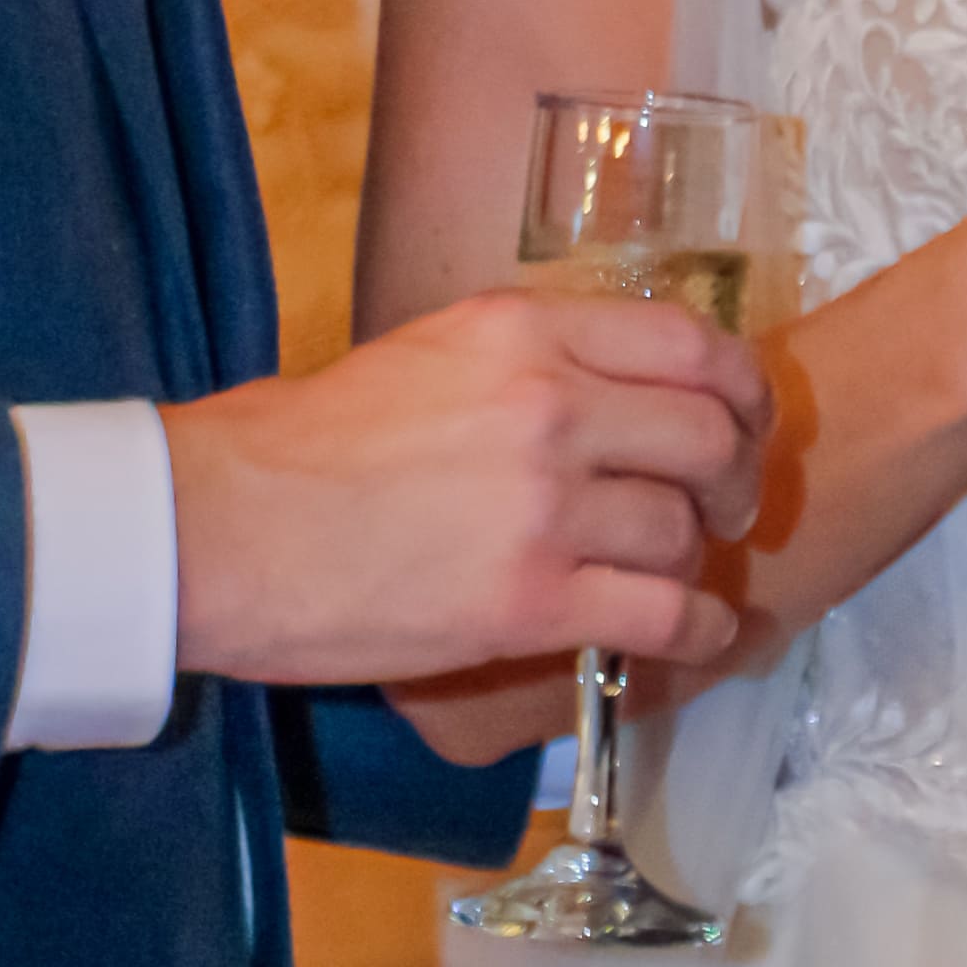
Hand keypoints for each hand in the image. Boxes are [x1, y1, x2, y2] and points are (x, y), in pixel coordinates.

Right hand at [163, 292, 771, 689]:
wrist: (224, 528)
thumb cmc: (302, 446)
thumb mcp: (426, 353)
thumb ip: (526, 360)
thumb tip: (604, 390)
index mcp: (524, 331)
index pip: (692, 344)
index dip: (742, 392)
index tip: (742, 423)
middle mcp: (549, 405)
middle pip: (710, 435)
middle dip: (735, 479)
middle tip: (722, 510)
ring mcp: (544, 505)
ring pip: (683, 529)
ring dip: (693, 559)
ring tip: (673, 575)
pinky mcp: (529, 600)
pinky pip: (663, 613)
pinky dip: (698, 629)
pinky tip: (693, 634)